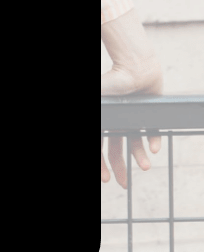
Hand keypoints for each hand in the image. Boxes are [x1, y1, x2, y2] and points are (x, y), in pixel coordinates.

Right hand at [101, 56, 162, 187]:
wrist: (133, 67)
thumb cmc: (111, 82)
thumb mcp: (100, 105)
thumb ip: (99, 118)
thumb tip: (97, 131)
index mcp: (102, 121)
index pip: (98, 148)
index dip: (99, 165)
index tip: (105, 180)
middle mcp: (115, 121)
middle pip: (115, 149)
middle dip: (119, 168)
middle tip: (124, 184)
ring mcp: (130, 118)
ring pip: (133, 142)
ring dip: (139, 156)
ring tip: (146, 167)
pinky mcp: (145, 113)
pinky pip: (149, 131)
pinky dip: (152, 141)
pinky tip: (154, 150)